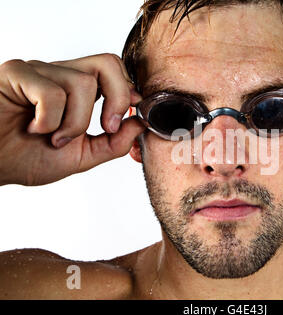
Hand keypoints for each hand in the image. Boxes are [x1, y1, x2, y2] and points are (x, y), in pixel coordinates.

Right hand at [0, 54, 145, 185]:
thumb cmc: (28, 158)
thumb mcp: (81, 156)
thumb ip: (113, 143)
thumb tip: (141, 123)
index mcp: (77, 90)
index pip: (116, 73)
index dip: (128, 96)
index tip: (121, 124)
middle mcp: (60, 74)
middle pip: (108, 64)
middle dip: (117, 100)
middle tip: (106, 128)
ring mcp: (39, 71)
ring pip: (84, 84)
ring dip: (74, 123)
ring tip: (53, 137)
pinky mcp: (16, 74)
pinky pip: (52, 92)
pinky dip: (49, 121)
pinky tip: (33, 129)